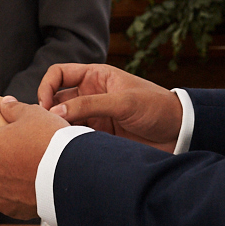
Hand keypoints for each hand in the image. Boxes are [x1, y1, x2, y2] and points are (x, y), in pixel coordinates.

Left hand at [0, 97, 67, 219]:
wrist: (73, 175)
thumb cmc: (48, 140)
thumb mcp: (30, 113)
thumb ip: (11, 108)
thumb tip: (6, 104)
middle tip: (13, 141)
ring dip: (2, 168)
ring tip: (25, 159)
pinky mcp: (10, 209)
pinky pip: (7, 193)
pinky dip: (15, 185)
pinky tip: (32, 175)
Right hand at [39, 63, 182, 151]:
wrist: (180, 133)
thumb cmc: (156, 107)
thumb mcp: (124, 101)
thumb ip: (90, 105)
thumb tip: (55, 112)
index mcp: (95, 76)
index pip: (59, 74)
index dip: (47, 86)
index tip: (44, 105)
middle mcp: (91, 94)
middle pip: (57, 99)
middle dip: (48, 112)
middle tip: (46, 128)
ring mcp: (94, 116)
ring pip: (65, 120)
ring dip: (59, 129)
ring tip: (57, 141)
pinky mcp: (99, 136)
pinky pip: (77, 137)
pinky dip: (70, 143)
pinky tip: (70, 150)